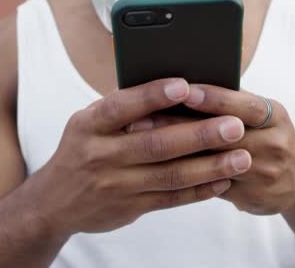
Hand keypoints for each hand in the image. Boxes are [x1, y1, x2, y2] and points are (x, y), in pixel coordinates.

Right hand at [24, 79, 252, 238]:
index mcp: (90, 125)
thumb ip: (122, 108)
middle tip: (235, 126)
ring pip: (170, 175)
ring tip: (242, 157)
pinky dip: (199, 191)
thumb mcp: (87, 123)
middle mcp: (101, 155)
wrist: (52, 203)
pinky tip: (223, 181)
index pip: (122, 106)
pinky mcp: (129, 208)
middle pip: (156, 144)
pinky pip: (170, 199)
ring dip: (210, 166)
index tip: (186, 86)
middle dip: (199, 135)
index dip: (153, 96)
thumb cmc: (81, 149)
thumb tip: (171, 85)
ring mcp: (116, 185)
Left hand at [127, 84, 294, 215]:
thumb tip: (185, 84)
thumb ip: (232, 104)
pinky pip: (213, 187)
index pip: (241, 104)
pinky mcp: (252, 197)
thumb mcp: (263, 116)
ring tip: (142, 145)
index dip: (212, 97)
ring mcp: (263, 173)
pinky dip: (186, 177)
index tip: (182, 90)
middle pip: (222, 134)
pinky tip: (157, 170)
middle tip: (141, 121)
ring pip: (213, 163)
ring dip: (176, 153)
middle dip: (180, 126)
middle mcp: (272, 143)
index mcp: (273, 115)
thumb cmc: (269, 138)